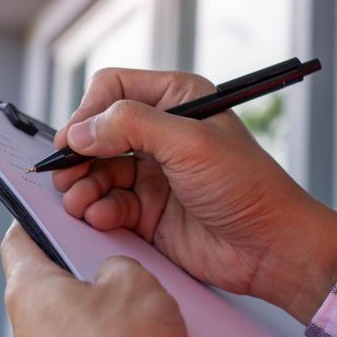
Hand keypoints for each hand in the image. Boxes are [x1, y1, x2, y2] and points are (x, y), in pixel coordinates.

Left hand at [1, 222, 187, 336]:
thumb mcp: (136, 285)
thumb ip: (122, 265)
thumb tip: (118, 273)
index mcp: (30, 287)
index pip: (19, 238)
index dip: (38, 218)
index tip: (54, 208)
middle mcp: (28, 326)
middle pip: (56, 281)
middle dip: (93, 271)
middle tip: (124, 263)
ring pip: (79, 319)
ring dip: (112, 313)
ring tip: (148, 312)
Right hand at [51, 68, 336, 323]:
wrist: (271, 247)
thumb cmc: (248, 186)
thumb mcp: (190, 143)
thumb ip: (131, 126)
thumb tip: (80, 130)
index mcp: (177, 99)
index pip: (113, 89)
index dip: (88, 112)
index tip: (73, 140)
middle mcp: (161, 133)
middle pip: (97, 132)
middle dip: (78, 154)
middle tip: (65, 174)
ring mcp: (153, 173)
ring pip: (97, 171)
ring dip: (82, 186)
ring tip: (79, 201)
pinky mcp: (148, 211)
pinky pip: (108, 204)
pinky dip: (97, 210)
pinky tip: (101, 217)